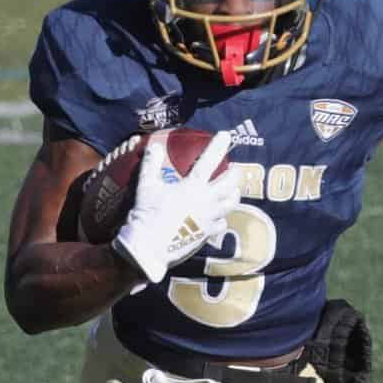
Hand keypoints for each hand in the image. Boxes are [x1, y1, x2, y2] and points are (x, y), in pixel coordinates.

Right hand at [113, 129, 237, 284]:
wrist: (149, 246)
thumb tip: (154, 146)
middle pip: (230, 183)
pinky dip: (222, 217)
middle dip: (235, 173)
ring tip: (232, 191)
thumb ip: (152, 164)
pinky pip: (222, 223)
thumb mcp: (146, 185)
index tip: (226, 135)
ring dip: (233, 195)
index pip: (209, 161)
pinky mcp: (207, 233)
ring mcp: (209, 218)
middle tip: (234, 169)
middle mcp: (206, 201)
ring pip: (231, 204)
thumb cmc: (147, 213)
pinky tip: (218, 216)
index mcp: (193, 187)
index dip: (218, 146)